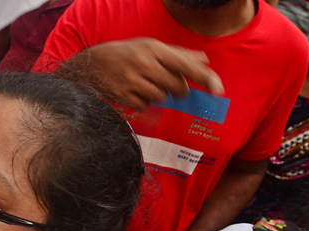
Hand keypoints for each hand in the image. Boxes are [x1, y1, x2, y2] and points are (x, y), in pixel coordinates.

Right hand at [74, 38, 223, 109]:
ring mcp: (133, 80)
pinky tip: (134, 92)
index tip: (218, 89)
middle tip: (169, 85)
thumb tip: (204, 60)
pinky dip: (144, 103)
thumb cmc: (124, 54)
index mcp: (154, 48)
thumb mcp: (149, 47)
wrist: (90, 65)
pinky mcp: (124, 96)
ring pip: (161, 97)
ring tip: (144, 85)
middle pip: (177, 86)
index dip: (204, 78)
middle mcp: (144, 63)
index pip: (186, 65)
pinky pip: (145, 106)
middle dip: (178, 89)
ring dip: (158, 95)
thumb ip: (178, 54)